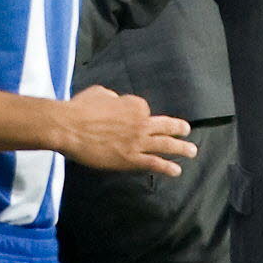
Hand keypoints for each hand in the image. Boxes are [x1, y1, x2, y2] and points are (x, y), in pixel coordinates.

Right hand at [57, 87, 197, 176]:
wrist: (69, 127)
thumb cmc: (80, 108)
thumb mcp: (99, 93)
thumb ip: (112, 97)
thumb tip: (115, 100)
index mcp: (134, 104)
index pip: (144, 110)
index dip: (139, 116)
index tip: (133, 121)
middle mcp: (141, 122)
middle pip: (164, 125)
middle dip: (178, 128)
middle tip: (186, 130)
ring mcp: (138, 141)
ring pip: (165, 144)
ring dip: (181, 148)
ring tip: (192, 151)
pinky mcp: (131, 159)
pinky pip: (154, 163)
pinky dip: (167, 167)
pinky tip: (176, 170)